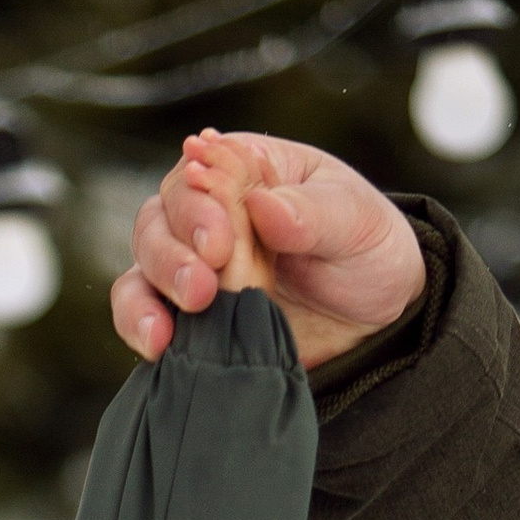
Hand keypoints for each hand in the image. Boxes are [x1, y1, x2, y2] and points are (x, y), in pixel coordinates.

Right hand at [110, 131, 425, 373]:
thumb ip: (311, 214)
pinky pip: (143, 317)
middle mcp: (209, 214)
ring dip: (146, 297)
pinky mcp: (189, 319)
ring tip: (169, 331)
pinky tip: (160, 348)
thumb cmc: (368, 251)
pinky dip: (141, 330)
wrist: (378, 321)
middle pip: (158, 220)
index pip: (199, 173)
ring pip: (142, 269)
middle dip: (171, 256)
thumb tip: (263, 206)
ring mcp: (194, 268)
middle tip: (203, 289)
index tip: (219, 245)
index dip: (198, 207)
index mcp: (248, 172)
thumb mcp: (357, 221)